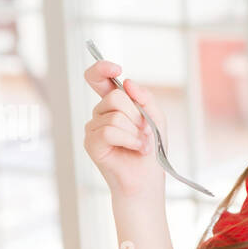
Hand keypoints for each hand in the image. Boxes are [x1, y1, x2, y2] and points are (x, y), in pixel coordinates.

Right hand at [83, 60, 166, 202]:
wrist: (147, 180)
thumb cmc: (151, 150)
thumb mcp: (156, 119)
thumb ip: (145, 98)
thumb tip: (127, 82)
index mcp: (113, 105)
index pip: (98, 80)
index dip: (102, 69)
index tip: (116, 68)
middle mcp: (100, 114)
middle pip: (115, 97)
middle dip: (136, 115)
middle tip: (145, 131)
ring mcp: (93, 128)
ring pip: (115, 116)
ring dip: (136, 132)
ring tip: (142, 145)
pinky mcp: (91, 144)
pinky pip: (110, 131)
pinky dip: (129, 140)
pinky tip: (136, 149)